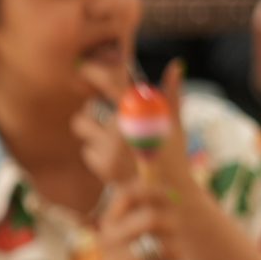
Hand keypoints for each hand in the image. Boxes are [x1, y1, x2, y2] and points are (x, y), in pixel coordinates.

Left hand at [74, 58, 188, 191]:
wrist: (171, 195)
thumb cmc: (174, 156)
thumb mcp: (174, 124)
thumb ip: (171, 93)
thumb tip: (176, 64)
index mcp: (142, 112)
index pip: (112, 83)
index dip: (95, 73)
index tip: (84, 69)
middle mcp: (125, 128)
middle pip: (87, 110)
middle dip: (92, 113)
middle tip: (107, 121)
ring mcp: (112, 149)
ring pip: (84, 129)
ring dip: (93, 134)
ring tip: (112, 143)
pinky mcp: (104, 167)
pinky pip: (88, 152)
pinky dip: (97, 155)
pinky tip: (115, 161)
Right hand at [92, 179, 180, 259]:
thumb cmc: (135, 250)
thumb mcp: (131, 226)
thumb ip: (145, 202)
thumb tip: (161, 169)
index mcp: (108, 221)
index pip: (129, 195)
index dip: (153, 190)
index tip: (171, 193)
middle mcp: (108, 239)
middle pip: (150, 219)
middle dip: (172, 220)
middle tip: (179, 224)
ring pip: (163, 246)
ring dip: (177, 244)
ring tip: (177, 247)